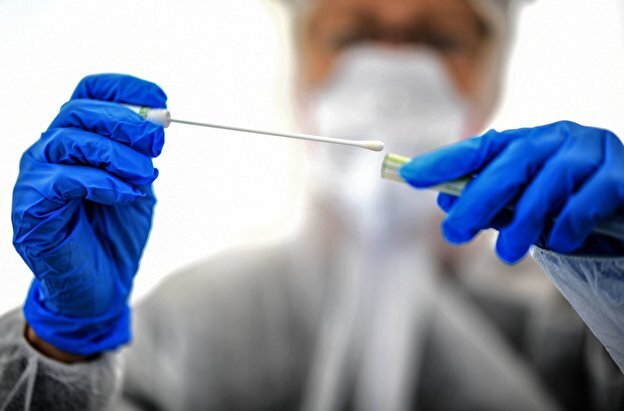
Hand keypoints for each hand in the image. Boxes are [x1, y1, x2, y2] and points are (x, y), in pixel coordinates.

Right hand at [13, 74, 166, 355]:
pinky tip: (123, 195)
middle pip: (79, 110)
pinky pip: (61, 180)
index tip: (160, 100)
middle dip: (127, 121)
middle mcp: (51, 151)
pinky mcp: (31, 209)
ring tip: (144, 178)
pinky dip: (100, 182)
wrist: (102, 285)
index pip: (89, 92)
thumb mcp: (139, 184)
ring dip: (117, 155)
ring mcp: (37, 178)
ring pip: (69, 140)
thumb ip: (142, 154)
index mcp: (78, 139)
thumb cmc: (117, 234)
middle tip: (159, 142)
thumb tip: (157, 120)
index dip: (124, 88)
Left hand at [399, 121, 623, 263]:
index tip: (410, 176)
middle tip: (455, 232)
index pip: (481, 147)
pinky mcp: (619, 174)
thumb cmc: (568, 203)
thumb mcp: (524, 203)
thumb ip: (491, 202)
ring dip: (522, 222)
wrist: (623, 205)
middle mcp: (557, 139)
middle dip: (477, 199)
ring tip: (506, 252)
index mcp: (528, 142)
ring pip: (546, 182)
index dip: (445, 161)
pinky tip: (559, 241)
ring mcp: (590, 151)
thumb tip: (447, 204)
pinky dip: (566, 225)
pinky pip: (586, 200)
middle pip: (510, 163)